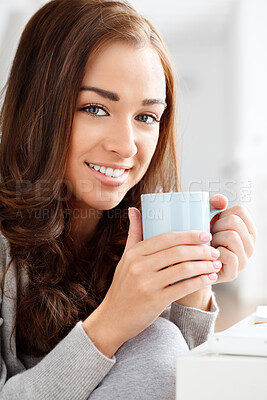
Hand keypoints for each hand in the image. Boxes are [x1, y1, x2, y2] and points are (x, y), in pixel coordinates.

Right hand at [83, 207, 220, 356]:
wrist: (113, 318)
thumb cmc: (123, 286)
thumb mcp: (126, 258)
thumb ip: (134, 233)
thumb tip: (134, 210)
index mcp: (135, 253)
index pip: (167, 238)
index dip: (189, 235)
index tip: (205, 235)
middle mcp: (139, 266)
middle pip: (178, 252)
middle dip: (201, 250)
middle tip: (214, 251)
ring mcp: (147, 284)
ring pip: (183, 269)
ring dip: (204, 265)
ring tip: (215, 264)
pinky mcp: (155, 300)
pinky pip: (183, 287)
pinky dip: (200, 281)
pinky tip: (209, 278)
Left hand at [210, 194, 256, 282]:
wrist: (191, 262)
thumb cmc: (202, 238)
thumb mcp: (207, 218)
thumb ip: (214, 204)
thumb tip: (222, 201)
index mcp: (248, 230)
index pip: (240, 210)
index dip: (223, 214)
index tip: (217, 223)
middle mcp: (251, 245)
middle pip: (235, 222)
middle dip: (217, 226)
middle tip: (210, 236)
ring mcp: (244, 260)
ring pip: (232, 237)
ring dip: (215, 239)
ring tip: (210, 245)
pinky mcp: (234, 273)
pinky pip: (228, 255)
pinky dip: (215, 253)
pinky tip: (210, 256)